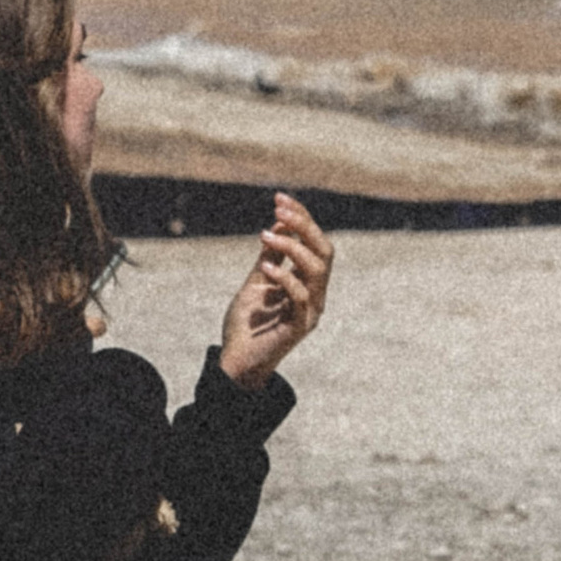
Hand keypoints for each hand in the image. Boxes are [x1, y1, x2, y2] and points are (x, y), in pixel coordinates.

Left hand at [217, 193, 332, 390]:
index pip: (315, 243)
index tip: (279, 198)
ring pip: (317, 269)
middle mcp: (316, 295)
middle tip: (278, 210)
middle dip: (304, 225)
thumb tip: (279, 223)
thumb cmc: (247, 324)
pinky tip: (264, 266)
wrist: (236, 362)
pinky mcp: (299, 327)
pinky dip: (284, 276)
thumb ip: (271, 255)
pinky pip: (301, 296)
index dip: (301, 218)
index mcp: (308, 282)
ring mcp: (310, 311)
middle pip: (325, 251)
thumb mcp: (257, 281)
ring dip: (292, 247)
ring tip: (265, 236)